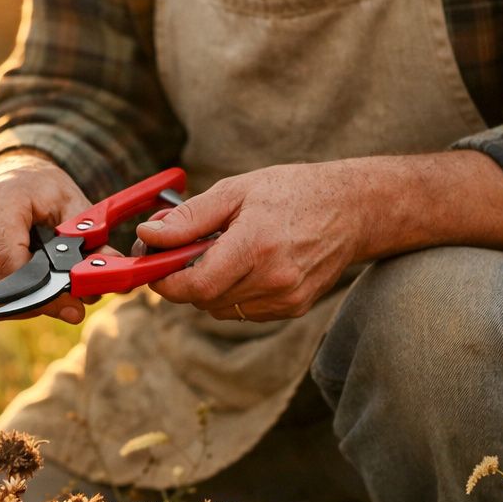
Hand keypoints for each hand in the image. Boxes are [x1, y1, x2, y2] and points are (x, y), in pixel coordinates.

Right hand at [0, 154, 93, 323]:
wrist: (9, 178)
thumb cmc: (42, 190)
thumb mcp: (73, 204)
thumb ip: (90, 238)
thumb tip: (115, 266)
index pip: (6, 257)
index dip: (37, 286)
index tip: (69, 301)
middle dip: (38, 302)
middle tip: (73, 309)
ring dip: (24, 306)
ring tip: (55, 300)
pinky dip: (8, 304)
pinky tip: (31, 295)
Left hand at [135, 161, 369, 321]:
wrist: (353, 209)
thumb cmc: (292, 192)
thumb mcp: (237, 190)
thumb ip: (189, 217)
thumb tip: (149, 236)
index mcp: (257, 246)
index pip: (194, 286)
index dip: (165, 281)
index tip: (154, 264)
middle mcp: (274, 279)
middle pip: (203, 299)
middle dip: (185, 278)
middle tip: (187, 248)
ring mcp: (286, 298)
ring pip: (220, 309)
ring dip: (210, 286)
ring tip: (226, 251)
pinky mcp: (293, 308)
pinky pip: (243, 311)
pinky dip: (234, 293)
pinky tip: (249, 265)